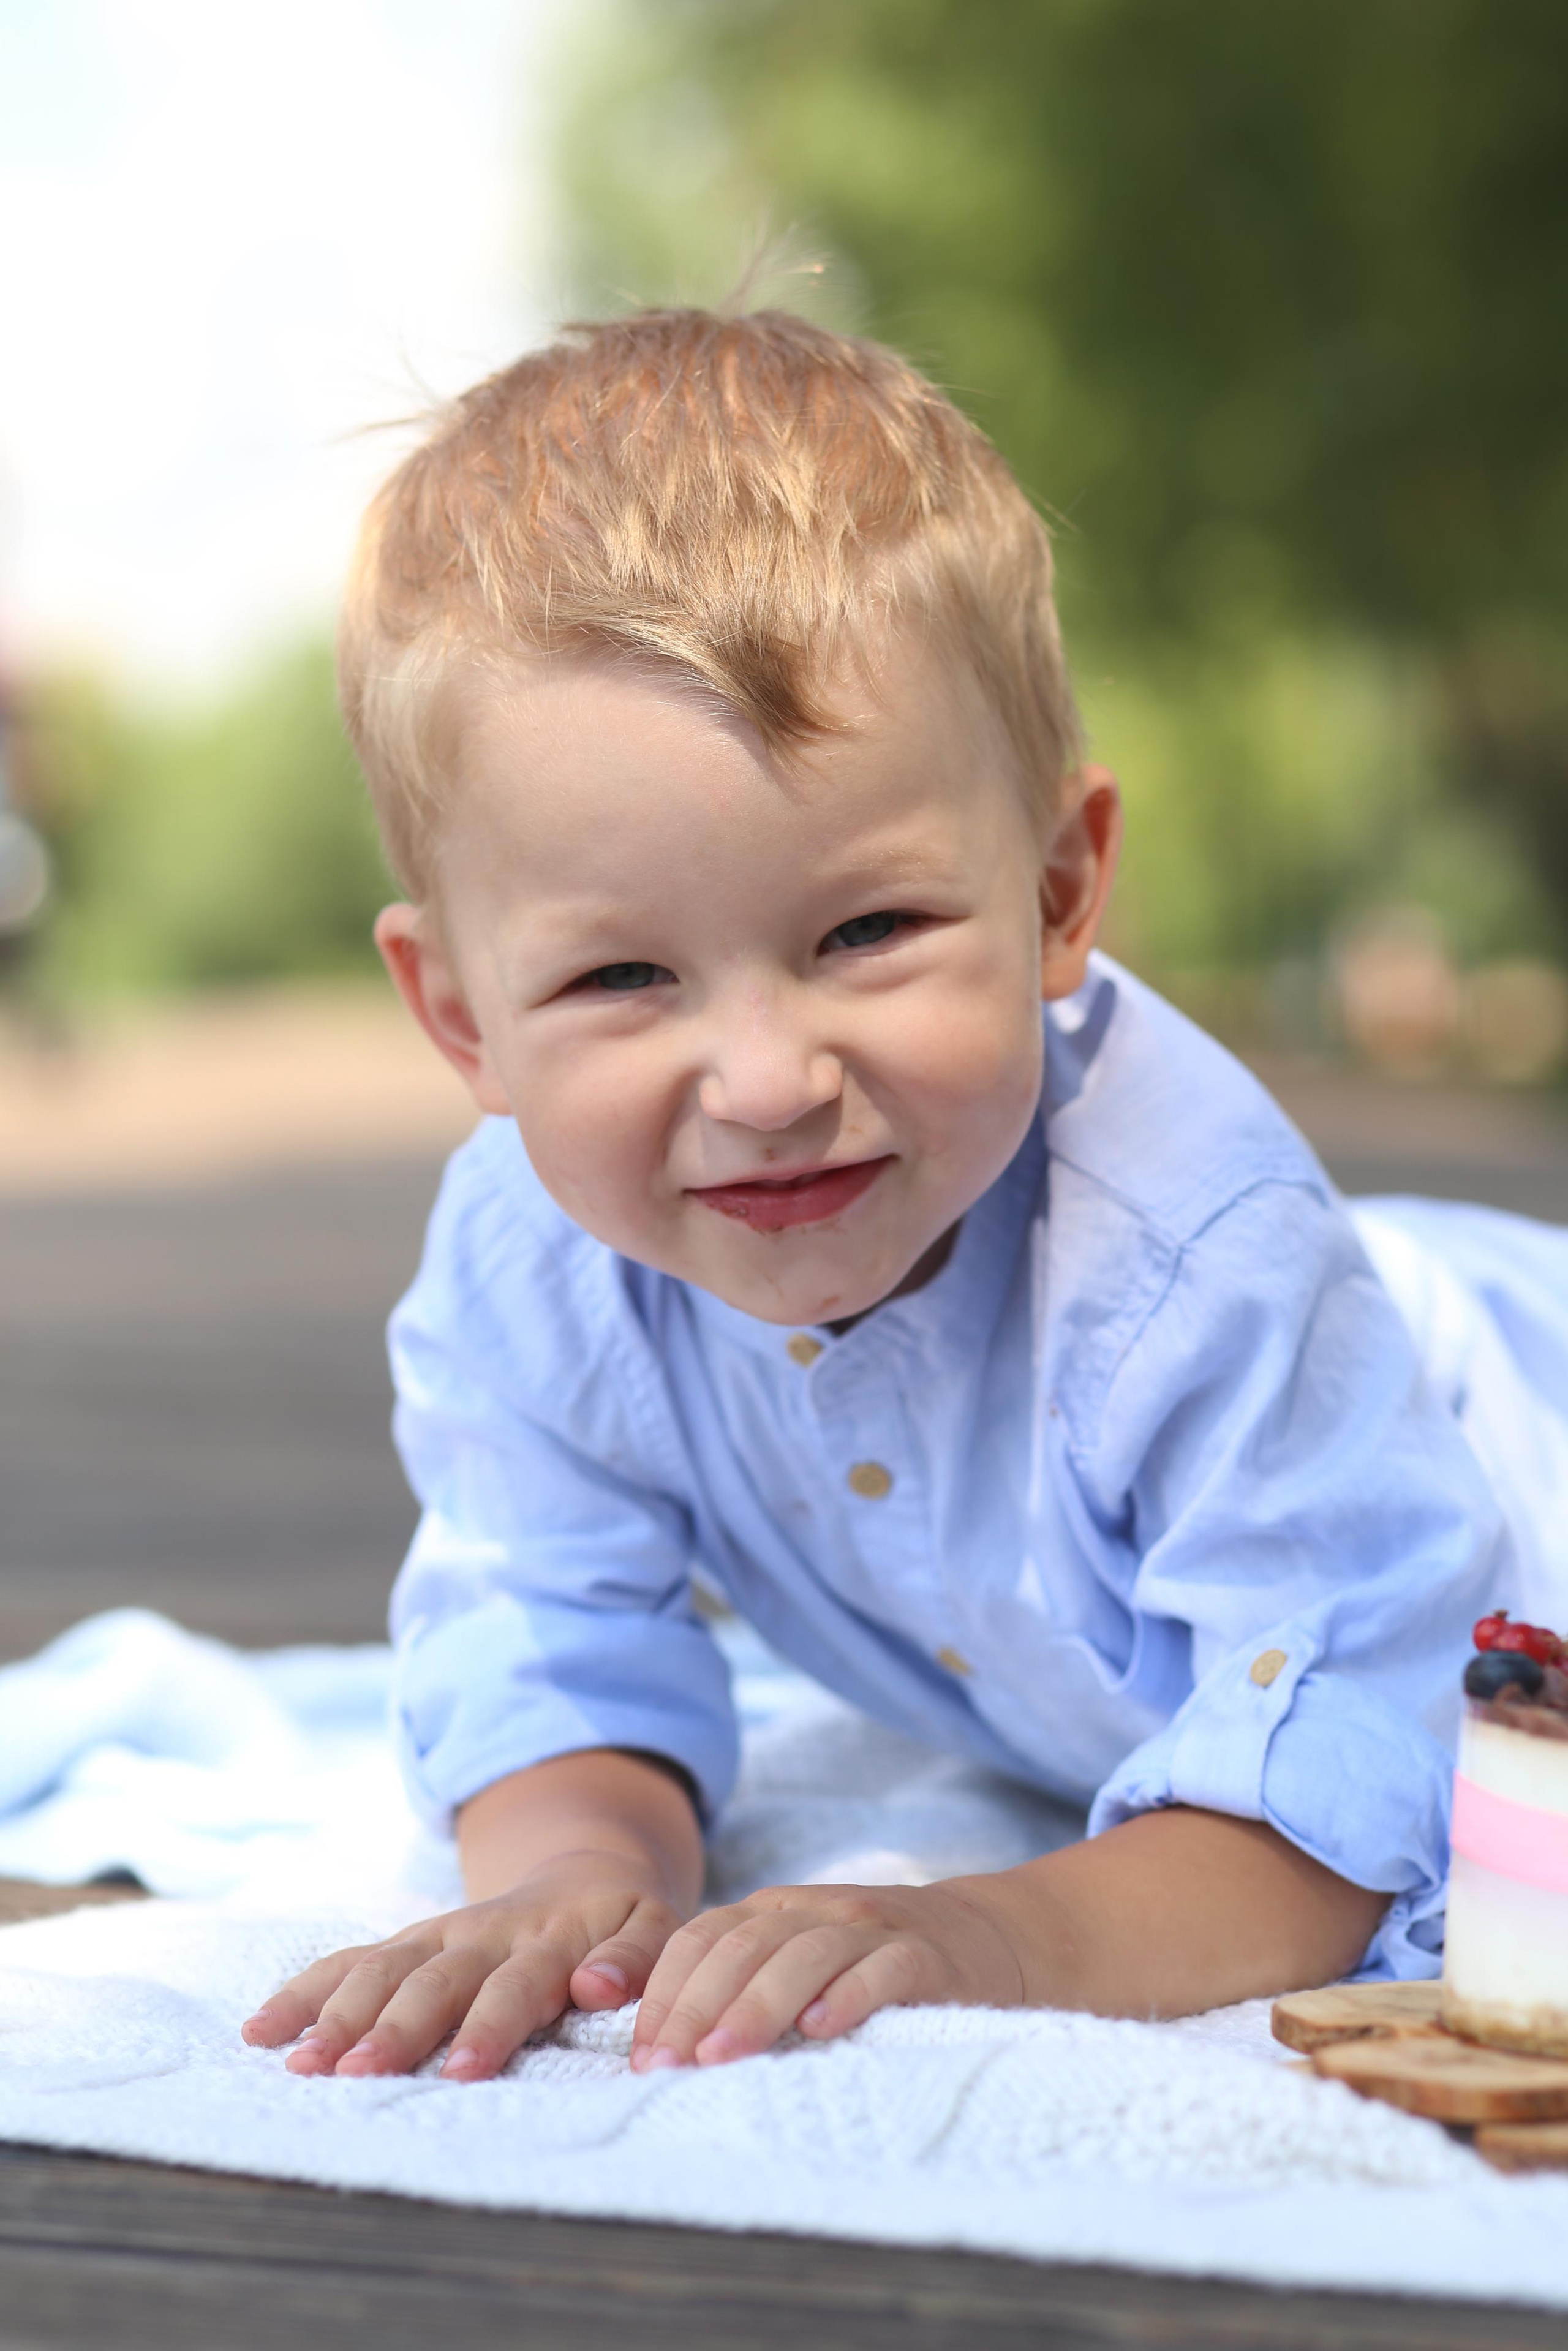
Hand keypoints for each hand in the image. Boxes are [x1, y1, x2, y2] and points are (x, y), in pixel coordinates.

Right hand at [241, 1852, 686, 2079]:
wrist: (585, 1867)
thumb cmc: (622, 1920)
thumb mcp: (653, 1926)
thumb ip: (636, 1956)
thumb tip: (600, 1987)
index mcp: (549, 1939)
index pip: (515, 1987)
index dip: (489, 2027)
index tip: (463, 2070)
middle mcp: (483, 1935)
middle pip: (434, 1982)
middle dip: (396, 2028)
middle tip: (358, 2074)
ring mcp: (438, 1936)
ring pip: (382, 1970)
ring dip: (339, 2014)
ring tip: (302, 2063)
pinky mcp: (408, 1943)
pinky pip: (351, 1960)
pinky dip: (305, 1990)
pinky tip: (260, 2027)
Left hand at [628, 1878, 1024, 2070]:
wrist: (985, 1935)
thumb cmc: (868, 1964)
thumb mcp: (798, 1958)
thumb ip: (740, 1983)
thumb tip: (662, 2050)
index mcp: (775, 1911)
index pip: (703, 1938)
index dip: (667, 1993)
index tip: (642, 2056)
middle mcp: (818, 1910)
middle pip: (745, 1947)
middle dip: (697, 2007)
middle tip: (666, 2068)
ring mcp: (874, 1928)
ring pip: (806, 1955)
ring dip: (757, 2006)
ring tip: (720, 2058)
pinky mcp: (926, 1957)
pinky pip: (883, 1969)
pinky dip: (849, 1995)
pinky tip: (821, 2027)